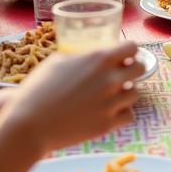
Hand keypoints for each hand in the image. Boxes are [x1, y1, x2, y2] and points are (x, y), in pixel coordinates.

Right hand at [10, 42, 141, 154]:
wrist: (30, 124)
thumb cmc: (38, 89)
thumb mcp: (58, 61)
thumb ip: (80, 57)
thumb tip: (90, 56)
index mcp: (99, 59)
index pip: (132, 46)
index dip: (128, 50)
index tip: (123, 55)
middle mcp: (110, 79)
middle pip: (140, 68)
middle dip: (132, 68)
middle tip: (122, 74)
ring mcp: (110, 103)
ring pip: (136, 93)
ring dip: (126, 92)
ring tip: (113, 94)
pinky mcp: (107, 124)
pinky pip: (129, 115)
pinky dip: (122, 112)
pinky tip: (110, 111)